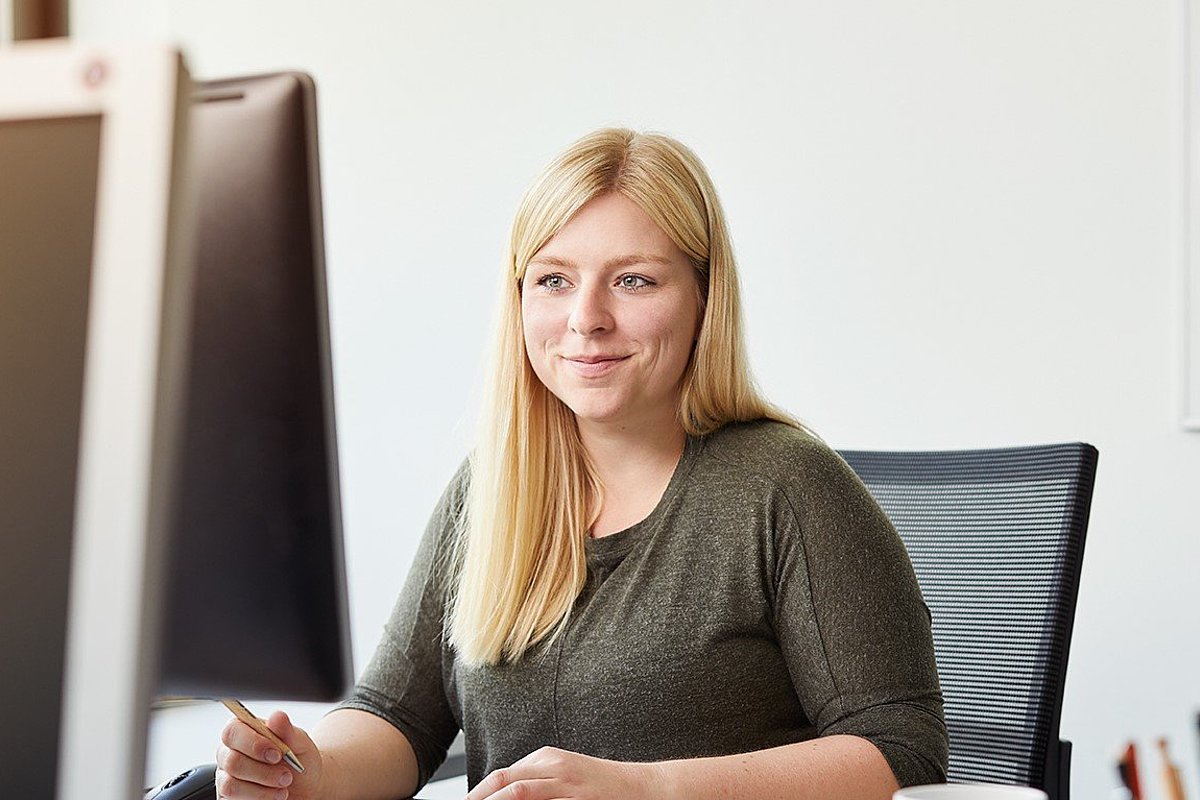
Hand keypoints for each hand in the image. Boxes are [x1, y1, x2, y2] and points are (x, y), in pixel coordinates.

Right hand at [215, 710, 327, 799]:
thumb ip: (288, 731)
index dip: (253, 743)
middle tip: (287, 776)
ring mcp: (226, 777)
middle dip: (264, 772)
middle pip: (232, 761)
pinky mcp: (227, 798)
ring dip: (262, 790)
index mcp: (244, 732)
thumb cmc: (299, 760)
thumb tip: (277, 716)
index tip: (277, 754)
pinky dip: (259, 799)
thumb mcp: (300, 743)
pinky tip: (274, 796)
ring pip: (231, 785)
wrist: (306, 786)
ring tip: (283, 788)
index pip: (233, 731)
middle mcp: (229, 753)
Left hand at [465, 746, 664, 799]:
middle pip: (504, 782)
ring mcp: (567, 784)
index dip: (479, 794)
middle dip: (479, 799)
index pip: (501, 777)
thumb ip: (537, 781)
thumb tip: (504, 794)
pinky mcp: (579, 799)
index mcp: (546, 758)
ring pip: (518, 793)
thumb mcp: (565, 775)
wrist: (642, 786)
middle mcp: (554, 767)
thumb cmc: (601, 785)